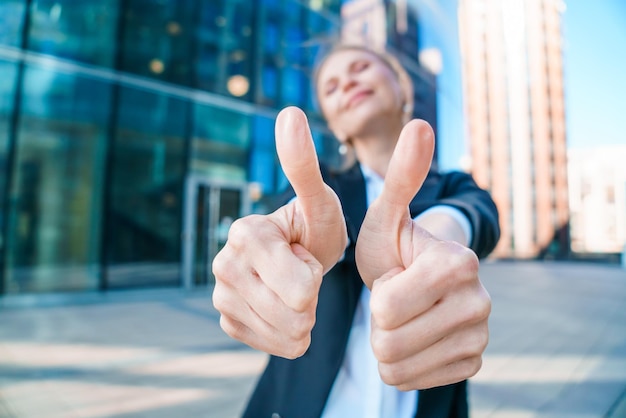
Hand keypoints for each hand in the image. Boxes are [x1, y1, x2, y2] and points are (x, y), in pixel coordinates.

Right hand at [212, 107, 346, 358]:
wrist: (300, 252)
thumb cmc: (315, 224)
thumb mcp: (318, 200)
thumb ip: (303, 164)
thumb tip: (289, 111)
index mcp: (246, 234)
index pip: (301, 288)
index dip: (316, 275)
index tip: (305, 253)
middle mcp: (224, 264)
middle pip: (293, 314)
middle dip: (311, 300)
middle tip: (303, 271)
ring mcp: (221, 294)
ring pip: (284, 333)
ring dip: (302, 317)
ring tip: (295, 289)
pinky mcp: (226, 319)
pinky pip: (272, 344)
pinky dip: (289, 333)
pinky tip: (285, 308)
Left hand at [355, 120, 490, 388]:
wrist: (419, 278)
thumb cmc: (396, 246)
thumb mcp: (387, 215)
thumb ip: (400, 178)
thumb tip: (420, 125)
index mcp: (458, 264)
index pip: (387, 307)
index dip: (377, 293)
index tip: (394, 276)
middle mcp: (479, 302)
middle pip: (389, 340)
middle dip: (379, 321)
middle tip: (396, 297)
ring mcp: (480, 337)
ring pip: (396, 365)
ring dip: (386, 342)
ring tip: (401, 315)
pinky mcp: (472, 362)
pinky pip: (410, 381)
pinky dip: (401, 362)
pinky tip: (412, 335)